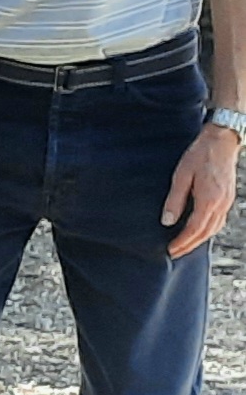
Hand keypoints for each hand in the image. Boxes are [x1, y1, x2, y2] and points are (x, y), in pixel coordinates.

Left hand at [163, 122, 239, 257]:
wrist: (222, 141)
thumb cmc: (199, 155)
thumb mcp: (181, 176)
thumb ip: (175, 200)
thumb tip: (167, 222)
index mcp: (209, 200)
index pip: (194, 229)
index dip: (182, 242)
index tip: (170, 250)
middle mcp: (221, 204)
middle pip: (205, 233)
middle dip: (189, 246)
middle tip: (174, 254)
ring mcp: (227, 202)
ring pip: (214, 228)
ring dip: (199, 240)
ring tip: (184, 246)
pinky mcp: (228, 198)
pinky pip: (219, 220)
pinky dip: (208, 230)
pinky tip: (199, 231)